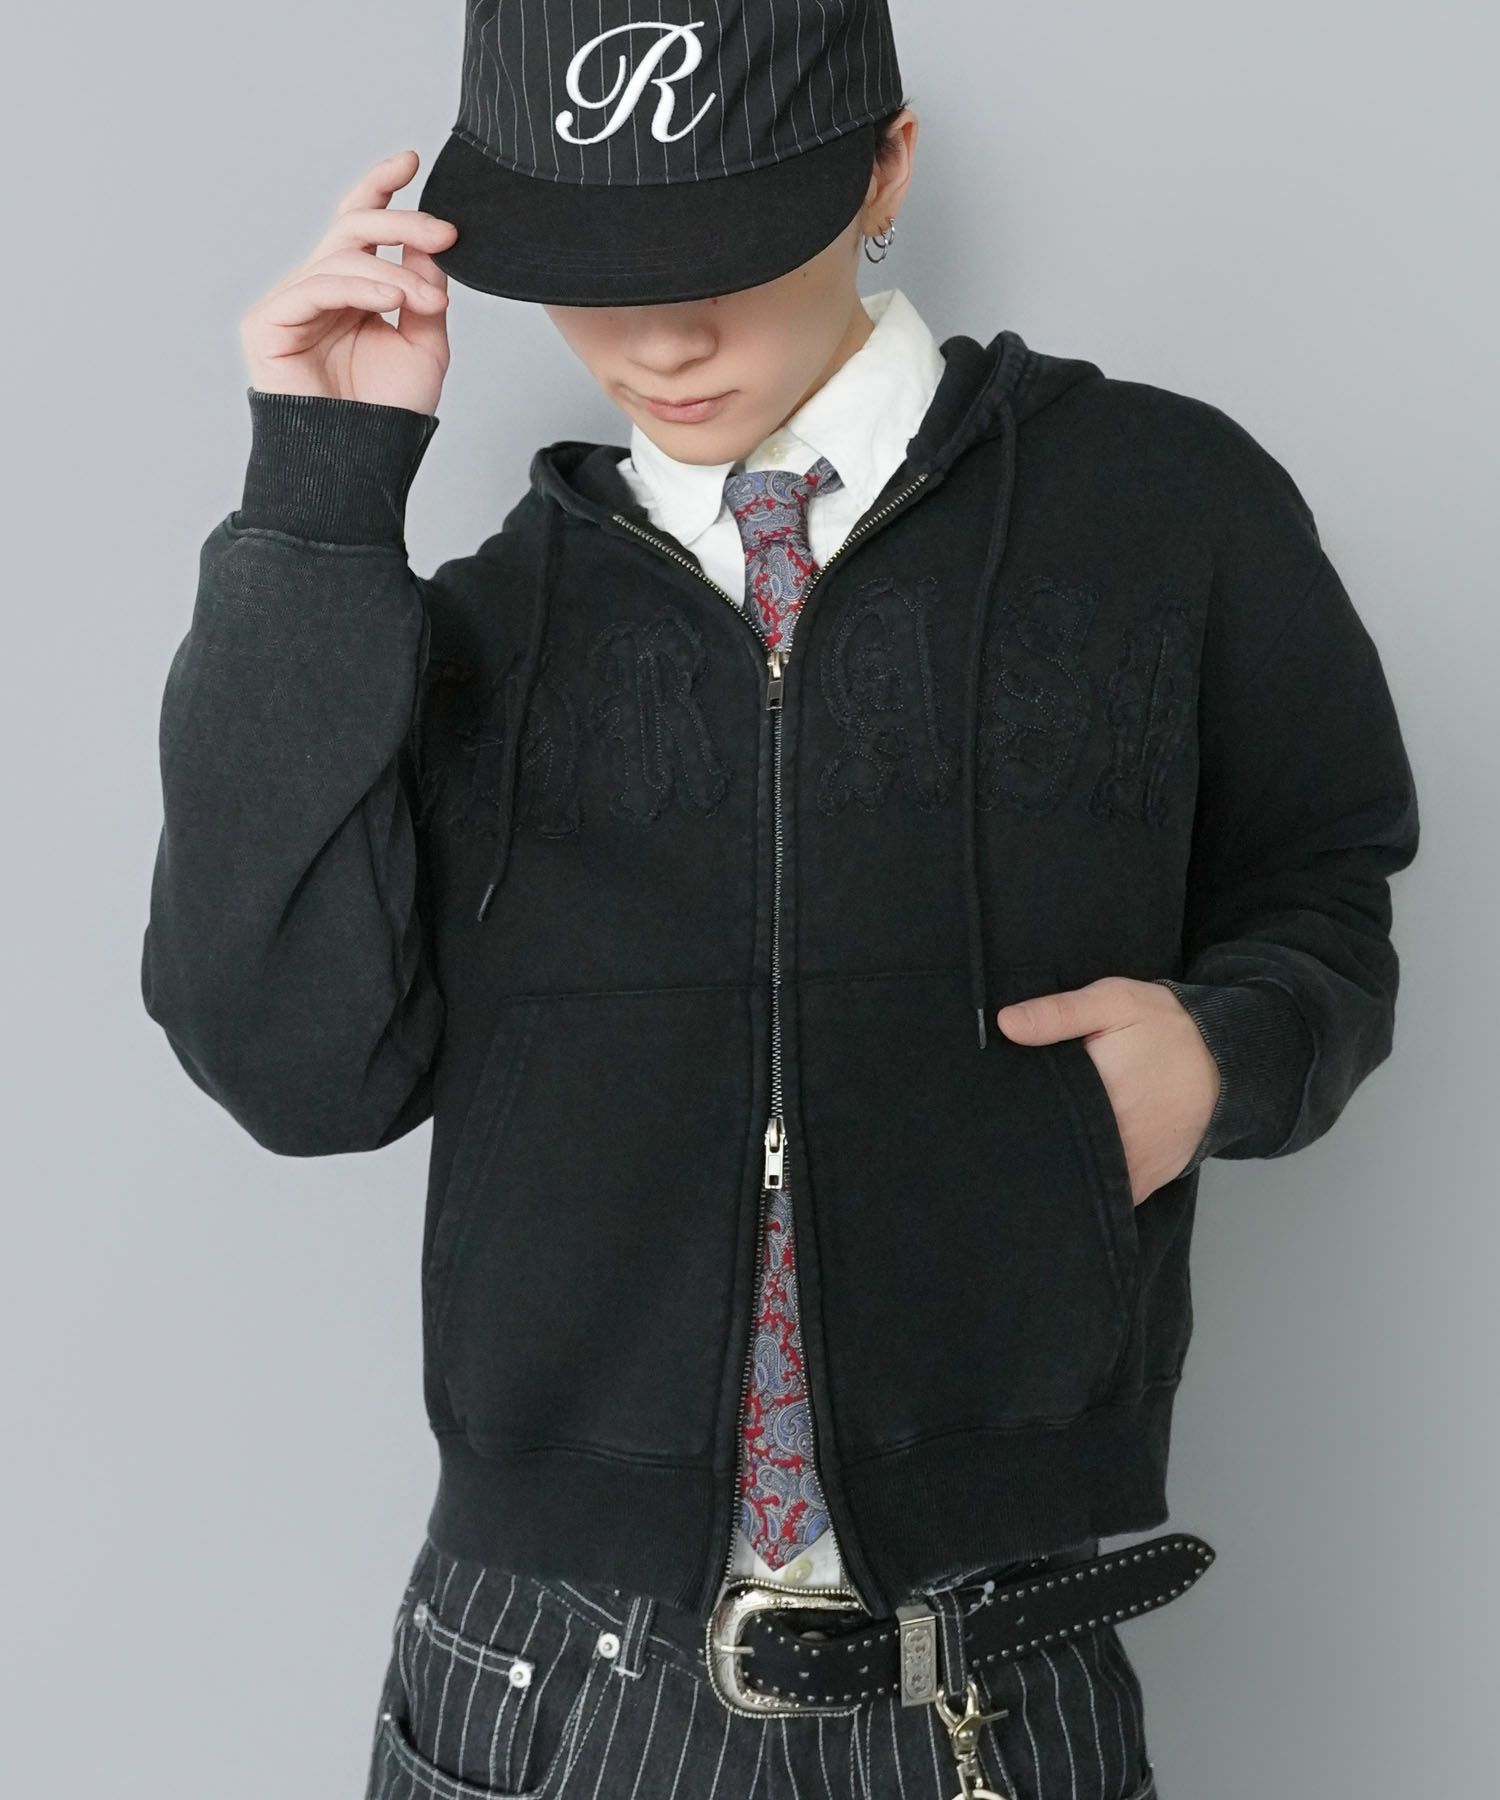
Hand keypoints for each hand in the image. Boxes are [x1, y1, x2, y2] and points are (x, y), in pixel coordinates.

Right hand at [239, 148, 457, 413]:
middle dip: (401, 223)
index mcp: (351, 292)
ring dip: (394, 272)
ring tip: (429, 302)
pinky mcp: (269, 324)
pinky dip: (360, 288)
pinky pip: (316, 287)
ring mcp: (290, 305)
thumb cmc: (388, 416)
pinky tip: (392, 300)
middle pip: (352, 229)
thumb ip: (425, 293)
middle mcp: (318, 291)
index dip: (380, 189)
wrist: (361, 466)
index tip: (411, 160)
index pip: (361, 227)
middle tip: (445, 232)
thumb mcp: (425, 346)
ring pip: (340, 257)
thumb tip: (430, 246)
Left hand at [995, 977, 1219, 1203]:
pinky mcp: (1145, 1181)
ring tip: (1041, 1146)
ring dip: (1059, 1166)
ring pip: (1078, 1180)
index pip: (1036, 1116)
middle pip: (1053, 1153)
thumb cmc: (1167, 1027)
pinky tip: (1073, 1164)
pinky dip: (1089, 1185)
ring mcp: (1131, 1167)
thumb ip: (1059, 1013)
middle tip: (1011, 1128)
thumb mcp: (1113, 1002)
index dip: (1012, 1116)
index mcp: (1097, 1093)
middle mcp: (1114, 1140)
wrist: (1228, 1059)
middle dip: (1031, 1143)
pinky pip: (1107, 1196)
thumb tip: (1006, 1023)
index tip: (994, 1110)